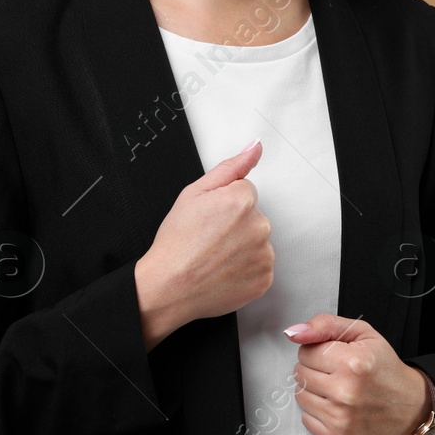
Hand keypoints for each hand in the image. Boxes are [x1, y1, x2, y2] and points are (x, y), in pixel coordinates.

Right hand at [138, 140, 273, 327]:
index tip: (209, 219)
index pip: (245, 192)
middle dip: (236, 224)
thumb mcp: (193, 193)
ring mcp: (264, 255)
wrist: (169, 286)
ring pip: (258, 241)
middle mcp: (259, 226)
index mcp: (242, 200)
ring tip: (214, 256)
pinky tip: (224, 270)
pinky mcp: (265, 279)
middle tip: (209, 239)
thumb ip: (230, 168)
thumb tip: (254, 148)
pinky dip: (246, 269)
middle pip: (254, 216)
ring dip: (242, 247)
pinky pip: (260, 266)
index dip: (224, 204)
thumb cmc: (176, 243)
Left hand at [285, 313, 431, 434]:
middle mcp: (346, 392)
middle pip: (300, 374)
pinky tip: (337, 408)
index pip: (305, 352)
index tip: (334, 357)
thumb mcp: (363, 334)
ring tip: (337, 390)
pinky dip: (318, 413)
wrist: (411, 407)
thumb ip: (325, 325)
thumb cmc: (386, 370)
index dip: (319, 352)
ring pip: (300, 396)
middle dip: (315, 370)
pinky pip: (306, 420)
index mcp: (352, 363)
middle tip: (337, 374)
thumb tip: (294, 332)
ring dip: (314, 392)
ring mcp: (342, 419)